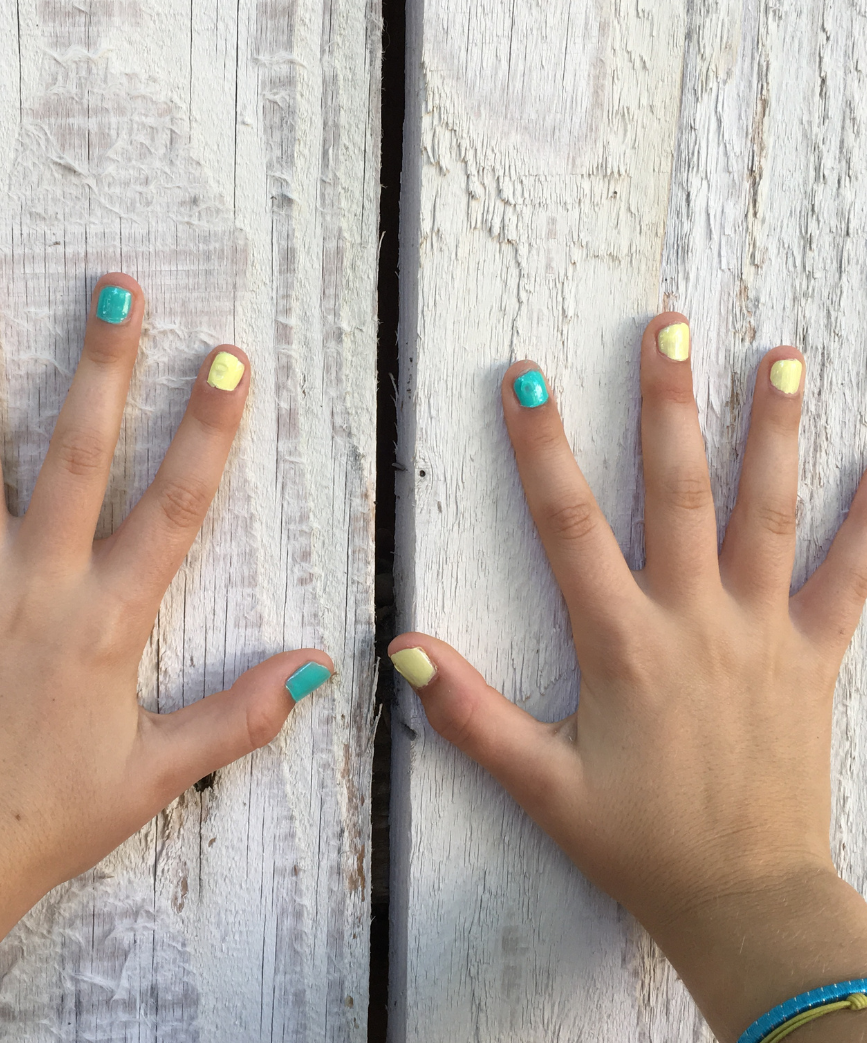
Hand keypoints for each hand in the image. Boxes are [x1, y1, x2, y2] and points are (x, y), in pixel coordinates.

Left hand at [0, 274, 331, 1042]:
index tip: (227, 363)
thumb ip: (238, 715)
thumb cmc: (45, 820)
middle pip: (75, 458)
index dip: (207, 432)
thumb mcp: (156, 774)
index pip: (173, 508)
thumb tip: (315, 670)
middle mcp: (33, 588)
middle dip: (101, 368)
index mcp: (106, 623)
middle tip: (115, 288)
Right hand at [390, 314, 866, 1041]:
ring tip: (780, 356)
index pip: (568, 526)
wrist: (745, 899)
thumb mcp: (540, 784)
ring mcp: (762, 633)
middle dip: (666, 405)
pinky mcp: (815, 657)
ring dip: (773, 432)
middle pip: (677, 492)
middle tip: (668, 327)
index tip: (524, 379)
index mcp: (624, 645)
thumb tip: (405, 650)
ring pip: (769, 515)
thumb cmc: (638, 841)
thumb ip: (471, 714)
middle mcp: (695, 621)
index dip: (540, 449)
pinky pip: (853, 579)